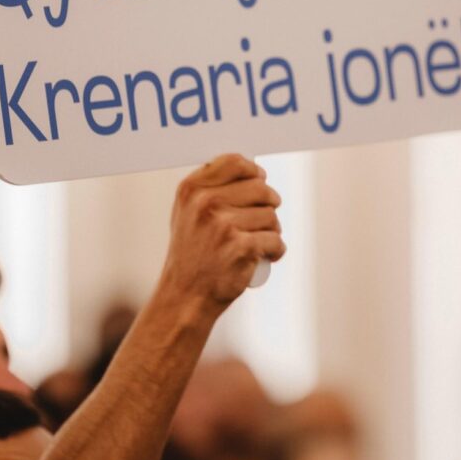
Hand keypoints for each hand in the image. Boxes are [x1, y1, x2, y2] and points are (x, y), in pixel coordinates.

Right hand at [158, 154, 284, 321]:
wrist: (185, 297)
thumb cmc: (190, 256)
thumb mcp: (186, 213)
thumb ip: (208, 188)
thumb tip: (248, 169)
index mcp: (192, 189)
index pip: (235, 162)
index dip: (253, 171)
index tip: (259, 180)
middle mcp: (205, 203)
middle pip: (260, 188)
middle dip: (269, 204)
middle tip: (263, 220)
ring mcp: (223, 225)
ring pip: (271, 216)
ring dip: (272, 231)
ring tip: (257, 243)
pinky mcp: (241, 247)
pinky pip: (275, 241)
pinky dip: (276, 251)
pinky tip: (266, 256)